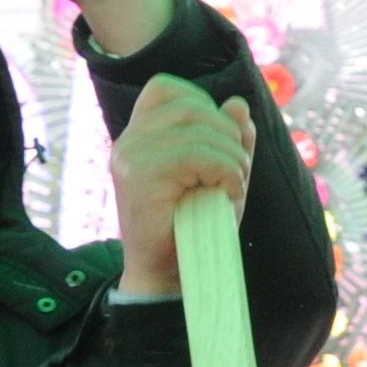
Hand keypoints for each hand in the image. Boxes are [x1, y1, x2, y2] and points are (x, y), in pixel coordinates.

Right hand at [107, 76, 259, 299]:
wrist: (166, 277)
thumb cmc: (193, 228)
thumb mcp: (219, 175)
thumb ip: (229, 139)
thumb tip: (238, 104)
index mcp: (138, 136)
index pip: (165, 88)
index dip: (202, 105)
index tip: (218, 144)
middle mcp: (128, 141)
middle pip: (192, 107)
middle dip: (229, 136)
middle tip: (236, 175)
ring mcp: (130, 155)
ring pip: (201, 131)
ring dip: (233, 159)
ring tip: (233, 188)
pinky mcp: (140, 175)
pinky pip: (199, 154)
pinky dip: (227, 172)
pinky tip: (228, 193)